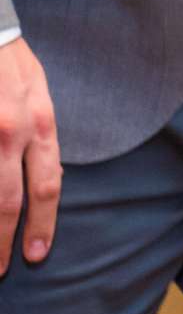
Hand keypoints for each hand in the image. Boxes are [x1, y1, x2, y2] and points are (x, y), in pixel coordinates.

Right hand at [0, 38, 57, 273]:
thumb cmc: (7, 60)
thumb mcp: (37, 89)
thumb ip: (38, 131)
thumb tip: (39, 178)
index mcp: (38, 122)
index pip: (46, 185)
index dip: (42, 224)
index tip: (37, 254)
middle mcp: (9, 133)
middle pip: (8, 201)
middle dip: (2, 243)